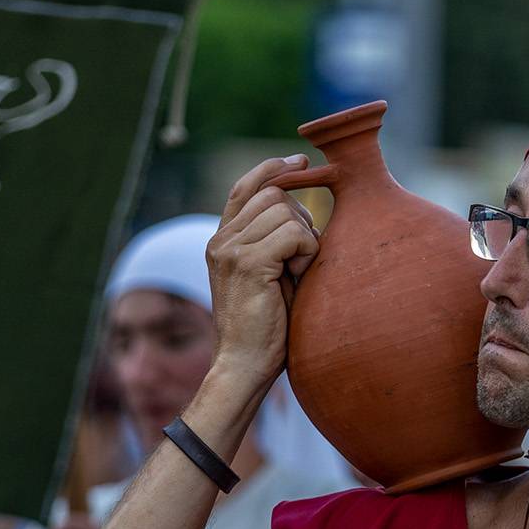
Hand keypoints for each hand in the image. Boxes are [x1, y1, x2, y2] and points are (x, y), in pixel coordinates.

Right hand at [206, 156, 320, 390]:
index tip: (301, 162)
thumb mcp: (270, 278)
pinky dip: (307, 250)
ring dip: (305, 237)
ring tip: (299, 270)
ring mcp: (231, 249)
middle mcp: (221, 240)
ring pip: (284, 209)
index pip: (245, 186)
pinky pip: (293, 233)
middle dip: (300, 216)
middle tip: (304, 255)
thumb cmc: (265, 332)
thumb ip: (276, 244)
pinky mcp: (247, 263)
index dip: (273, 168)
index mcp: (223, 241)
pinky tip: (300, 274)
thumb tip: (304, 214)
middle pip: (273, 193)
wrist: (244, 367)